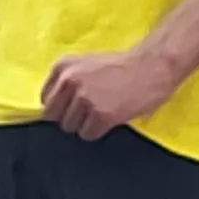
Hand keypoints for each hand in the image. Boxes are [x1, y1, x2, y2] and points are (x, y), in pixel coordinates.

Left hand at [42, 43, 184, 138]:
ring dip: (84, 125)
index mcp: (62, 66)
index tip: (72, 108)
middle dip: (68, 118)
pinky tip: (109, 120)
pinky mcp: (101, 114)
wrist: (153, 66)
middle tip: (87, 115)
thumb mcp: (86, 65)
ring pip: (70, 127)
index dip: (59, 107)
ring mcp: (84, 98)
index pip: (45, 98)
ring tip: (101, 114)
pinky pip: (88, 134)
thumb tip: (53, 108)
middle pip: (53, 115)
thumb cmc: (122, 66)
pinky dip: (97, 131)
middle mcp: (69, 81)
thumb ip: (68, 80)